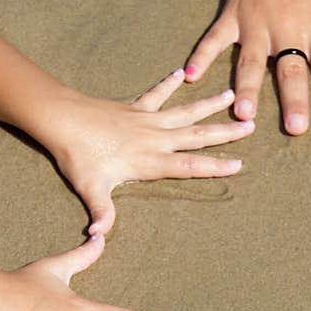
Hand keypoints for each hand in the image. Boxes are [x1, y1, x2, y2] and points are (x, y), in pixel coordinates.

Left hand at [42, 71, 251, 234]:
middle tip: (250, 126)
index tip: (238, 164)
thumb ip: (102, 213)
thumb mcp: (91, 189)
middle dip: (224, 133)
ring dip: (208, 105)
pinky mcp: (135, 107)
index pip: (189, 166)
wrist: (60, 119)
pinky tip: (182, 74)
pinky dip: (169, 84)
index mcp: (150, 161)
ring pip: (185, 112)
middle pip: (197, 136)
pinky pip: (156, 94)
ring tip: (231, 96)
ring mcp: (146, 120)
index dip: (215, 167)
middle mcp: (154, 139)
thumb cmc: (77, 157)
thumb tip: (99, 236)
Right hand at [185, 0, 310, 133]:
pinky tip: (190, 77)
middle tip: (295, 128)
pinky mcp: (231, 16)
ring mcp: (255, 24)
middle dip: (292, 98)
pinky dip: (201, 55)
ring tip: (242, 114)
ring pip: (249, 60)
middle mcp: (285, 28)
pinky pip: (213, 38)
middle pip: (290, 69)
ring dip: (246, 87)